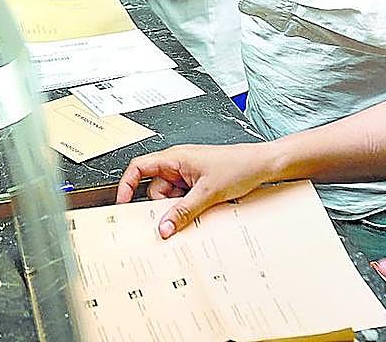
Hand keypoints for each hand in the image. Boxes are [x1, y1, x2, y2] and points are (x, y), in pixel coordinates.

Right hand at [115, 142, 276, 238]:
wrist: (262, 166)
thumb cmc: (238, 165)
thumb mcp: (207, 192)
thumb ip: (183, 211)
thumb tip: (164, 227)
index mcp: (175, 157)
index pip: (139, 167)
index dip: (127, 185)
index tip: (122, 203)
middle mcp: (178, 164)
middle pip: (154, 189)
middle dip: (160, 205)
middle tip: (169, 219)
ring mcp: (187, 175)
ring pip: (168, 198)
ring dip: (176, 209)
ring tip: (195, 210)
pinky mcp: (196, 185)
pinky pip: (182, 200)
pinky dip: (185, 209)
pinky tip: (198, 212)